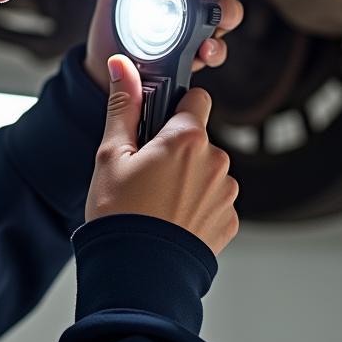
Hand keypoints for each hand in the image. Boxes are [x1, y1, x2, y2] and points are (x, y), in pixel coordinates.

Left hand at [82, 0, 244, 90]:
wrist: (102, 69)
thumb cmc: (109, 28)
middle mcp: (196, 2)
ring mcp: (200, 29)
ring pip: (231, 14)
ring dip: (227, 11)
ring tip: (214, 15)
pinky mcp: (196, 56)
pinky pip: (217, 51)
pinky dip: (216, 49)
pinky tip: (204, 47)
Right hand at [85, 53, 239, 255]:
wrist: (137, 276)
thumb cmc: (120, 216)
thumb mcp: (111, 154)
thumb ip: (124, 105)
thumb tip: (122, 65)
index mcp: (188, 139)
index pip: (196, 100)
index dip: (174, 110)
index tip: (156, 127)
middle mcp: (216, 162)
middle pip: (198, 139)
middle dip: (177, 149)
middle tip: (146, 173)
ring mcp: (226, 193)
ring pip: (207, 170)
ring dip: (188, 178)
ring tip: (157, 202)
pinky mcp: (229, 221)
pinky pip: (214, 201)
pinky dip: (196, 206)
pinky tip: (171, 220)